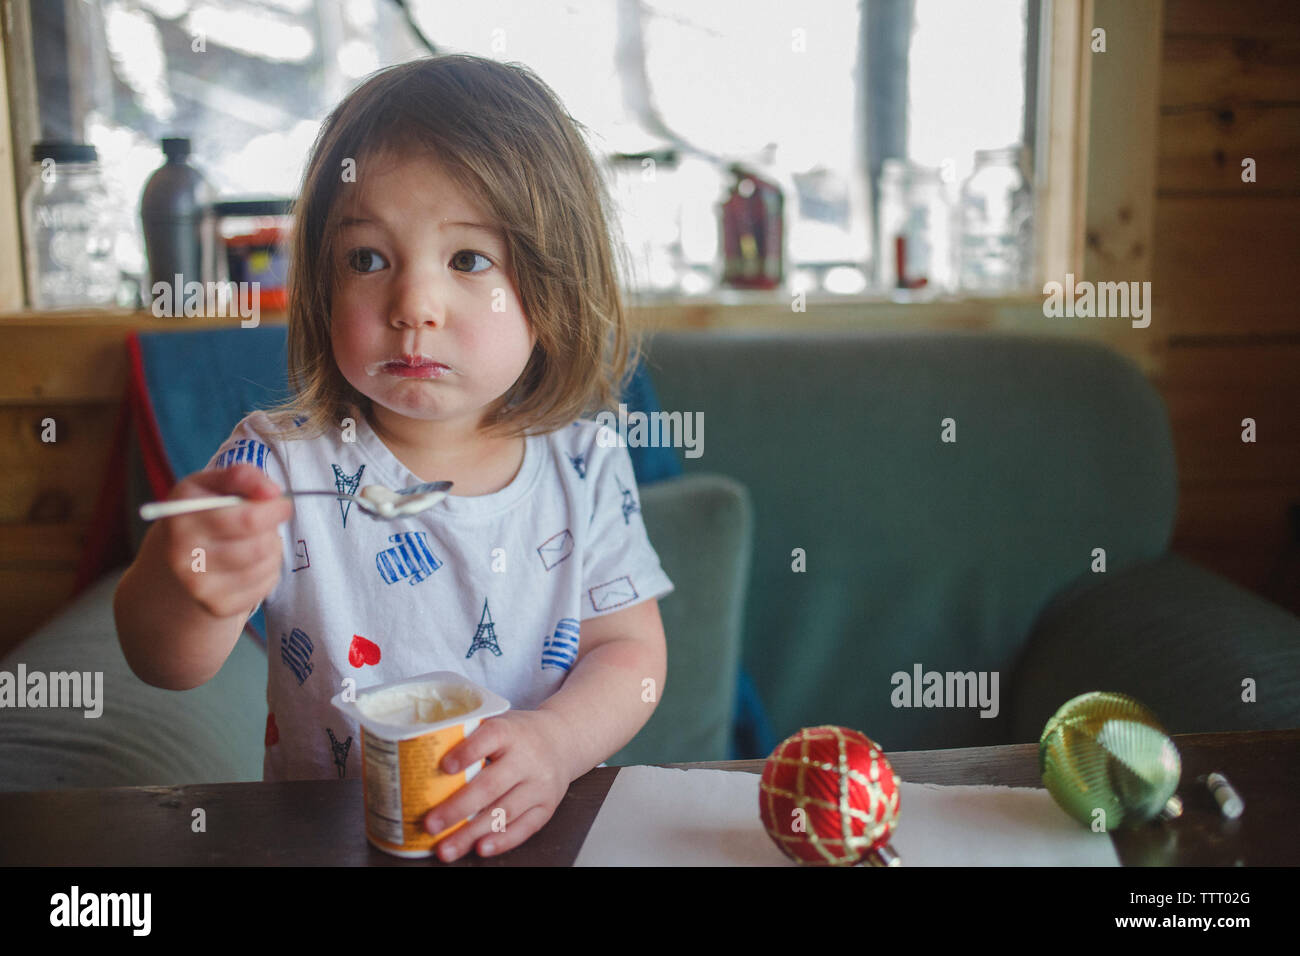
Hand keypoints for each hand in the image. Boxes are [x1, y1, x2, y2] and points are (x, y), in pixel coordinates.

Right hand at [157, 463, 291, 619]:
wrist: (178, 557)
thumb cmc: (205, 513)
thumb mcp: (215, 484)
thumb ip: (243, 476)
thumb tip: (272, 492)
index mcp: (182, 515)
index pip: (247, 519)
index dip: (274, 510)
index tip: (281, 504)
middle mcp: (181, 553)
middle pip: (258, 546)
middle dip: (272, 531)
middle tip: (268, 524)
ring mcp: (196, 584)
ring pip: (264, 565)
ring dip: (273, 549)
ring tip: (258, 541)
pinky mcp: (215, 605)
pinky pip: (264, 586)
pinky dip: (270, 571)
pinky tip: (253, 562)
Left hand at [422, 709, 571, 860]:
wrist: (562, 740)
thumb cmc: (518, 735)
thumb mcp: (498, 723)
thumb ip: (467, 738)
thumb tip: (416, 761)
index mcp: (510, 731)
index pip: (490, 737)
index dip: (467, 752)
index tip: (443, 767)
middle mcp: (527, 758)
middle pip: (491, 785)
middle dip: (458, 808)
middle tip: (430, 824)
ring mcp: (539, 784)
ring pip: (504, 812)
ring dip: (472, 833)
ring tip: (446, 848)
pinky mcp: (547, 806)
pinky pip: (524, 827)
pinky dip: (502, 840)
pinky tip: (481, 848)